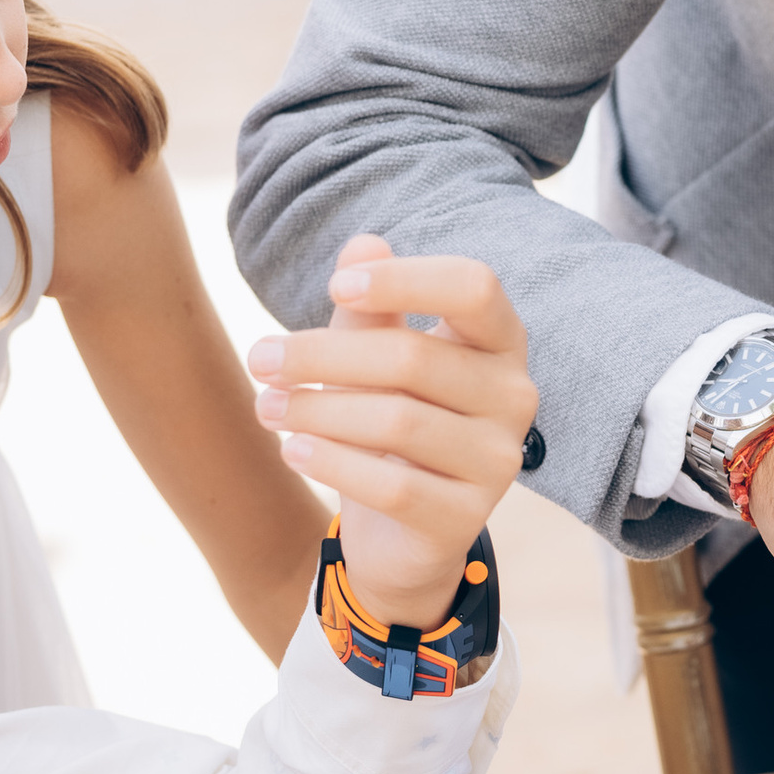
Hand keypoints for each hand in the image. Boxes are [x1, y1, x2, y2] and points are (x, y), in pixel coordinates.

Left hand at [248, 235, 538, 629]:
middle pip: (414, 357)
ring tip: (266, 406)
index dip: (405, 279)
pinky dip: (332, 463)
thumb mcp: (376, 357)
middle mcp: (515, 396)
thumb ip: (373, 307)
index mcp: (500, 342)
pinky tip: (292, 449)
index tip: (334, 287)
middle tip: (258, 357)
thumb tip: (365, 244)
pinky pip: (392, 486)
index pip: (474, 287)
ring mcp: (498, 461)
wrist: (404, 529)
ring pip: (399, 422)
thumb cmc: (393, 419)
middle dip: (323, 355)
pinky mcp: (466, 519)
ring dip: (316, 411)